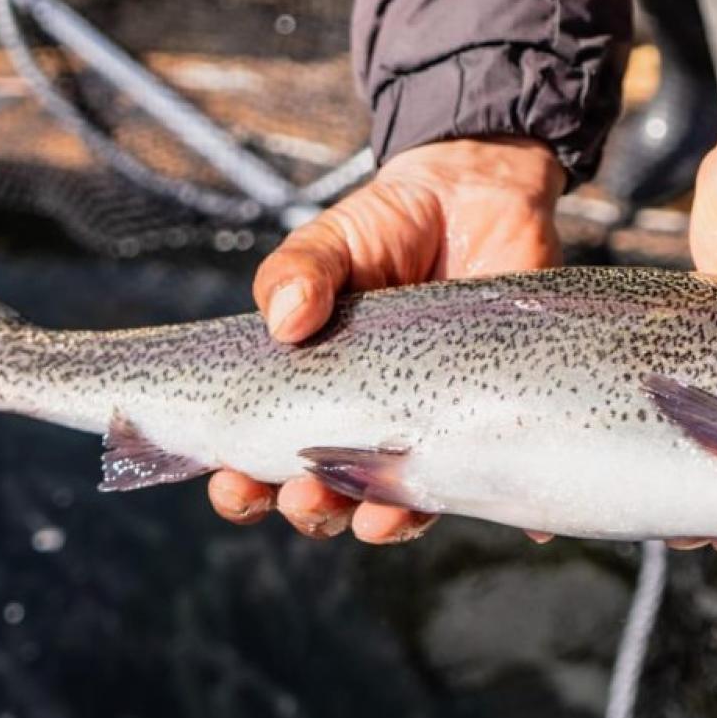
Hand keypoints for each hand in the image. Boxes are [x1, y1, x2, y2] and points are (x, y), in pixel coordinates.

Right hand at [208, 137, 564, 540]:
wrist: (475, 196)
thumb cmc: (388, 227)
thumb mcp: (328, 243)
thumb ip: (297, 273)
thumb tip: (285, 322)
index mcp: (312, 391)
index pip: (262, 458)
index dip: (241, 484)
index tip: (232, 479)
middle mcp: (366, 420)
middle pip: (326, 497)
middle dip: (309, 509)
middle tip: (303, 493)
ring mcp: (427, 425)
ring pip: (397, 502)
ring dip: (379, 521)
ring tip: (373, 517)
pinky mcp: (485, 416)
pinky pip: (479, 473)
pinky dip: (481, 506)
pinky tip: (476, 515)